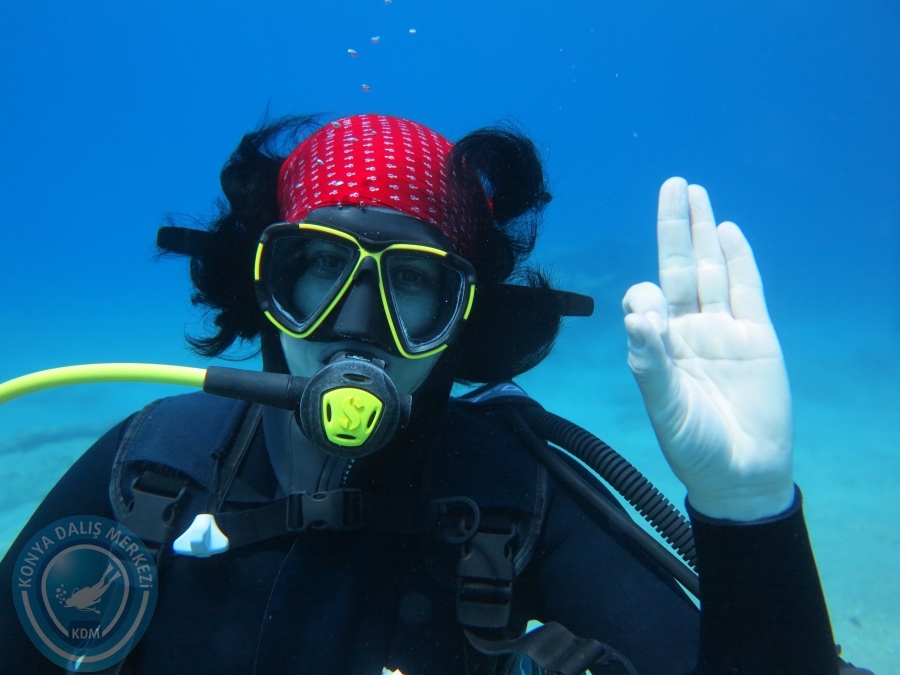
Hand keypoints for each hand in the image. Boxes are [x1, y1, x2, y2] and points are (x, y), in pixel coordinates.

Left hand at [622, 178, 793, 520]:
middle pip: (681, 268)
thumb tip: (635, 315)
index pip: (647, 301)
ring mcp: (723, 330)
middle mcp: (688, 330)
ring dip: (705, 232)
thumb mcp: (664, 406)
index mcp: (659, 345)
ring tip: (696, 193)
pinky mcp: (757, 336)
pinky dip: (739, 259)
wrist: (742, 473)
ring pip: (713, 270)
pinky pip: (746, 289)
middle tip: (673, 185)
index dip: (644, 295)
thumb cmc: (694, 444)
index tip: (649, 317)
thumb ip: (648, 362)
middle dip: (675, 228)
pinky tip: (727, 230)